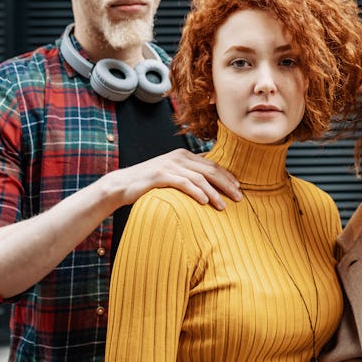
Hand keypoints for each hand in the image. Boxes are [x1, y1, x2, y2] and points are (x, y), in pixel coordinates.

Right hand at [103, 148, 241, 209]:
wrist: (122, 185)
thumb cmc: (150, 183)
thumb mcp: (172, 174)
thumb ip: (188, 175)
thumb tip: (209, 183)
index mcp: (184, 155)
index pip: (212, 164)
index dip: (227, 176)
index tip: (238, 187)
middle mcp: (179, 157)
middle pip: (210, 170)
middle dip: (227, 184)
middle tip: (239, 197)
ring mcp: (169, 165)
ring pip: (199, 178)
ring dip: (214, 192)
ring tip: (223, 205)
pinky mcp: (160, 175)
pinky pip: (184, 183)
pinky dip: (197, 192)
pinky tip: (205, 201)